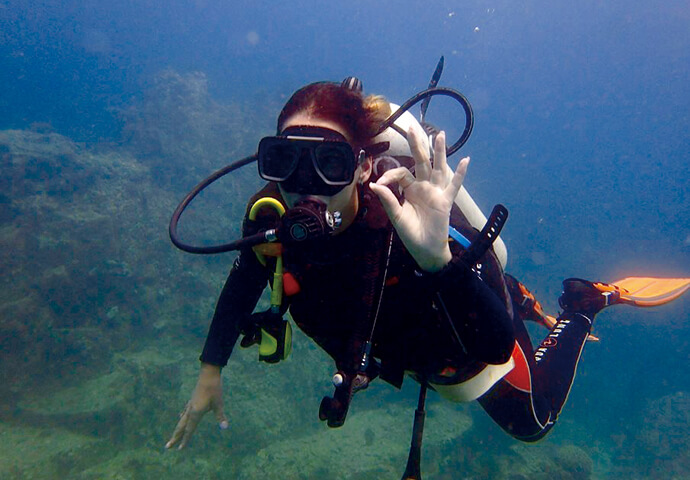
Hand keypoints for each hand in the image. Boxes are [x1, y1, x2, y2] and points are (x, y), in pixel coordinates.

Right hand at [165, 363, 228, 449]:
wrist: (208, 374)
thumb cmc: (214, 389)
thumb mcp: (218, 404)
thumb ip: (220, 416)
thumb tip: (225, 426)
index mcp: (196, 413)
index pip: (189, 430)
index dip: (185, 440)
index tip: (179, 449)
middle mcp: (190, 410)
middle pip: (181, 427)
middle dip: (175, 437)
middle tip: (167, 447)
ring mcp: (190, 404)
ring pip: (181, 420)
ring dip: (177, 429)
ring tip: (173, 436)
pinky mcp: (192, 399)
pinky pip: (185, 412)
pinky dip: (182, 417)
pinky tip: (181, 417)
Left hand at [369, 129, 468, 271]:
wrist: (425, 250)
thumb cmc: (411, 234)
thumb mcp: (396, 216)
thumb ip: (388, 200)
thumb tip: (373, 184)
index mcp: (410, 189)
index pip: (401, 173)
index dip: (390, 175)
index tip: (380, 184)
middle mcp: (423, 187)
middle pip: (420, 162)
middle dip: (417, 145)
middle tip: (412, 127)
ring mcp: (436, 192)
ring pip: (438, 168)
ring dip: (439, 152)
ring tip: (440, 134)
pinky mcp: (445, 201)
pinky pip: (454, 186)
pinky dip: (460, 174)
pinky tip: (465, 160)